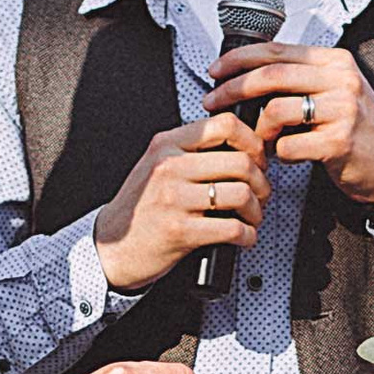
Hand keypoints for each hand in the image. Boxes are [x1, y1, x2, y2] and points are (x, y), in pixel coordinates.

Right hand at [93, 111, 272, 291]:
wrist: (111, 248)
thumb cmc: (141, 209)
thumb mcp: (157, 167)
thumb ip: (192, 153)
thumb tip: (243, 149)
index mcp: (166, 145)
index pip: (225, 125)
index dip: (253, 142)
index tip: (257, 158)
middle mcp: (169, 167)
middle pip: (241, 162)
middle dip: (262, 182)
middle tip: (261, 194)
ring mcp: (174, 199)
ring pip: (241, 194)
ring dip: (256, 210)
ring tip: (252, 217)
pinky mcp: (180, 231)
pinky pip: (232, 228)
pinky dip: (248, 235)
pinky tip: (244, 236)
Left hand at [207, 44, 373, 211]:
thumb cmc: (355, 130)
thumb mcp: (333, 92)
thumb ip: (299, 79)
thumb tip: (246, 75)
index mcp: (334, 61)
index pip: (276, 50)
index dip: (239, 59)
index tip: (214, 71)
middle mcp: (340, 79)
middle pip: (271, 75)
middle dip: (233, 89)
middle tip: (212, 103)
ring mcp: (342, 109)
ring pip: (276, 110)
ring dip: (258, 130)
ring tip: (260, 142)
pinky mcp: (339, 141)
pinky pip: (289, 145)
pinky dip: (279, 154)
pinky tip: (286, 157)